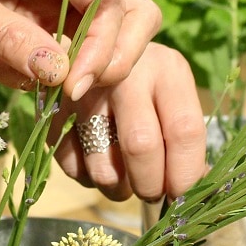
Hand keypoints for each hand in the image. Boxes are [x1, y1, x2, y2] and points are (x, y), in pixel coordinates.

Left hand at [0, 0, 162, 101]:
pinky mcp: (33, 20)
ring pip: (88, 44)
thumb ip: (9, 37)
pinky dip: (30, 74)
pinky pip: (55, 58)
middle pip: (117, 18)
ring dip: (54, 72)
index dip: (102, 44)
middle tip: (62, 91)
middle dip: (97, 60)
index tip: (72, 84)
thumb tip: (60, 74)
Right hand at [52, 43, 206, 202]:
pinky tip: (97, 161)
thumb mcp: (173, 94)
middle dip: (149, 185)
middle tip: (151, 192)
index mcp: (167, 69)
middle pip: (141, 146)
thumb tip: (190, 186)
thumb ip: (184, 136)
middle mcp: (125, 74)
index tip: (182, 194)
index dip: (185, 172)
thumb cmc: (146, 82)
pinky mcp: (55, 110)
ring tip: (124, 178)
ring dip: (117, 188)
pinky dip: (87, 178)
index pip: (184, 130)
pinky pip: (72, 168)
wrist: (94, 52)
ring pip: (103, 168)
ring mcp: (85, 91)